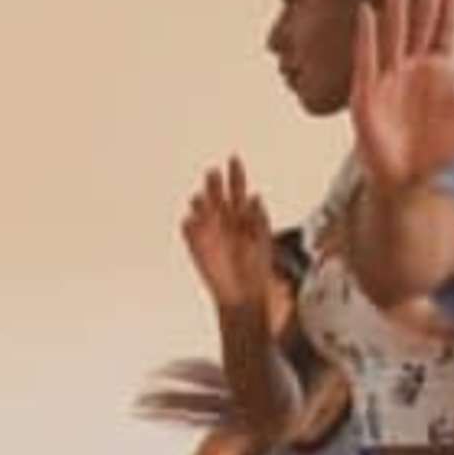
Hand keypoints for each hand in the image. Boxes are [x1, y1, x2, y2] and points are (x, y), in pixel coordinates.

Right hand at [180, 158, 282, 314]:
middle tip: (213, 172)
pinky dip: (189, 226)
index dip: (236, 173)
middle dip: (215, 183)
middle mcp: (225, 221)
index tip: (233, 158)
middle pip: (217, 195)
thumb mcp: (263, 241)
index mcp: (243, 217)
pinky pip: (190, 232)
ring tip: (200, 198)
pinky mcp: (197, 247)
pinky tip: (190, 220)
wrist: (244, 295)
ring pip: (201, 209)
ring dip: (200, 202)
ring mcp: (210, 233)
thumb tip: (255, 197)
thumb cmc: (257, 270)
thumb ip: (259, 220)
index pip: (238, 189)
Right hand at [345, 0, 453, 195]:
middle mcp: (414, 65)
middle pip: (422, 20)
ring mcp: (389, 77)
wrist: (411, 181)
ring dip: (396, 6)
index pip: (447, 23)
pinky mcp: (367, 94)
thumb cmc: (443, 149)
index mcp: (441, 66)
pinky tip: (367, 13)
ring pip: (395, 33)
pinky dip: (366, 38)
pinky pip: (366, 60)